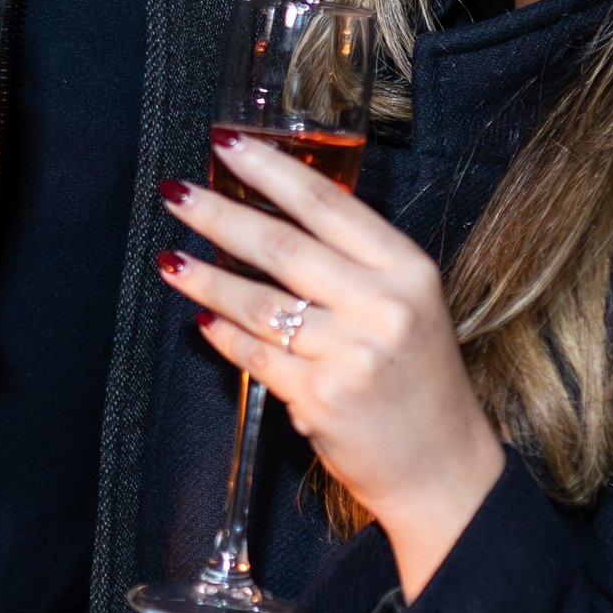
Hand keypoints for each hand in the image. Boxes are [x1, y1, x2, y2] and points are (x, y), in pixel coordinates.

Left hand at [158, 139, 506, 597]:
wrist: (441, 466)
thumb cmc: (418, 380)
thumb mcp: (408, 304)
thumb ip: (355, 262)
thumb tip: (272, 213)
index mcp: (409, 269)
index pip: (328, 205)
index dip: (272, 170)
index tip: (227, 145)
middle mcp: (384, 307)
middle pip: (283, 246)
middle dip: (219, 215)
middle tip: (177, 193)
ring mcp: (351, 355)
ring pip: (259, 303)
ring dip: (206, 278)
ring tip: (171, 259)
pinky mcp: (321, 398)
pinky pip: (255, 355)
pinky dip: (224, 335)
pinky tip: (202, 318)